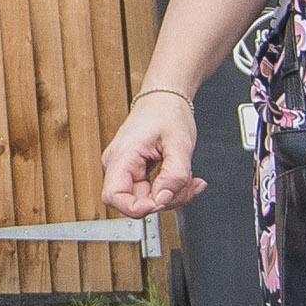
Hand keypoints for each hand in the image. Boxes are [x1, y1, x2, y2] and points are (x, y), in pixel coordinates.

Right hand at [100, 88, 202, 215]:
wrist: (165, 98)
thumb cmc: (167, 112)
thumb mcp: (179, 144)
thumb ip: (174, 175)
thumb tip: (163, 200)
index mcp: (122, 156)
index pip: (114, 197)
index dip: (137, 207)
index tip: (162, 202)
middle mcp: (117, 164)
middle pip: (134, 202)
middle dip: (165, 201)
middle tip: (188, 187)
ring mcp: (125, 169)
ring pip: (146, 199)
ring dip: (173, 195)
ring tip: (191, 180)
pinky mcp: (135, 171)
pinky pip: (151, 191)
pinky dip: (171, 189)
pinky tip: (186, 180)